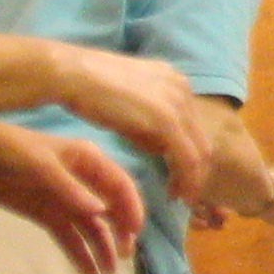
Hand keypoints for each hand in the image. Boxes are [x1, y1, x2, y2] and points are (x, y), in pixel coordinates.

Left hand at [0, 119, 143, 273]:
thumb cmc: (11, 150)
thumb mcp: (40, 164)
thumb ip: (70, 188)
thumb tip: (100, 212)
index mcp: (88, 160)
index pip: (120, 185)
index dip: (131, 207)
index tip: (134, 232)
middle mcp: (83, 181)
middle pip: (111, 209)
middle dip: (119, 232)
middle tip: (122, 256)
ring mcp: (66, 200)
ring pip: (91, 227)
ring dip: (101, 247)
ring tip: (107, 272)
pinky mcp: (49, 215)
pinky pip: (69, 236)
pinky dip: (78, 253)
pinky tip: (87, 271)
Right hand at [43, 43, 219, 200]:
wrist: (72, 76)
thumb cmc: (90, 91)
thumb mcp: (129, 106)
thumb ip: (149, 124)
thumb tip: (161, 149)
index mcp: (175, 81)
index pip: (193, 125)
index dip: (190, 154)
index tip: (181, 177)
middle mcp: (183, 88)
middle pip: (201, 138)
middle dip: (198, 170)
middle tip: (186, 194)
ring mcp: (178, 102)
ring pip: (200, 150)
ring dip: (193, 179)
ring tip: (181, 197)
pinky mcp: (167, 120)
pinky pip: (186, 157)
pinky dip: (185, 179)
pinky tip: (174, 193)